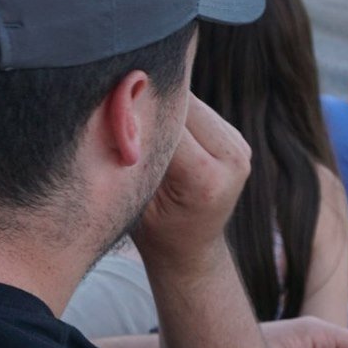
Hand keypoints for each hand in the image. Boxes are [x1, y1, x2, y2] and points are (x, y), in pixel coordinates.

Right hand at [131, 97, 251, 273]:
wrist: (190, 249)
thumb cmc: (154, 230)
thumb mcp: (135, 197)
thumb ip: (131, 156)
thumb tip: (117, 106)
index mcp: (204, 180)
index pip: (167, 122)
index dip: (137, 107)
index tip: (108, 102)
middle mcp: (231, 160)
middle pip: (183, 105)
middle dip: (150, 99)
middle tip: (117, 98)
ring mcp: (239, 149)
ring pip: (191, 102)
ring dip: (164, 102)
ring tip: (136, 111)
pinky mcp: (236, 139)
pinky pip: (200, 110)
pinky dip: (176, 110)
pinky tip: (158, 121)